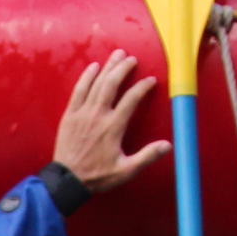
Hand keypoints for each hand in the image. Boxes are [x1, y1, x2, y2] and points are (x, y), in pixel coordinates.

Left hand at [52, 51, 170, 198]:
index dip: (143, 87)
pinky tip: (93, 66)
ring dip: (108, 67)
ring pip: (96, 83)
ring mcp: (82, 113)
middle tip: (132, 59)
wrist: (67, 181)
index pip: (132, 99)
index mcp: (113, 127)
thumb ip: (147, 156)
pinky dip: (86, 77)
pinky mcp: (70, 115)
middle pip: (112, 84)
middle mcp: (98, 115)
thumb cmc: (98, 176)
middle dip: (123, 68)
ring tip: (117, 55)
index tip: (150, 80)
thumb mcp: (126, 170)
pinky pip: (78, 90)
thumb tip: (168, 145)